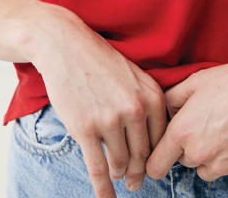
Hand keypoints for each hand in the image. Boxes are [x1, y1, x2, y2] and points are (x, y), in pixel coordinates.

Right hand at [30, 9, 168, 195]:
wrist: (66, 46)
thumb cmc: (100, 61)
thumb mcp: (134, 76)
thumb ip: (146, 104)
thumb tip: (152, 141)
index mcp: (150, 95)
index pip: (161, 139)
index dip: (155, 157)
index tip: (152, 167)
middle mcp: (134, 109)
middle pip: (142, 155)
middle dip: (139, 173)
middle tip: (136, 182)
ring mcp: (110, 120)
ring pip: (121, 163)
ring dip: (119, 175)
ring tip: (118, 176)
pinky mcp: (85, 129)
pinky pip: (98, 168)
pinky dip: (103, 188)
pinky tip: (107, 197)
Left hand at [145, 55, 227, 183]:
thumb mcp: (198, 80)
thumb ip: (172, 98)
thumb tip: (163, 111)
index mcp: (183, 132)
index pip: (156, 165)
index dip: (157, 160)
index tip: (163, 154)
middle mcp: (200, 155)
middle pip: (185, 161)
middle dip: (191, 147)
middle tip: (209, 122)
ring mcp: (223, 166)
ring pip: (208, 168)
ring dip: (212, 155)